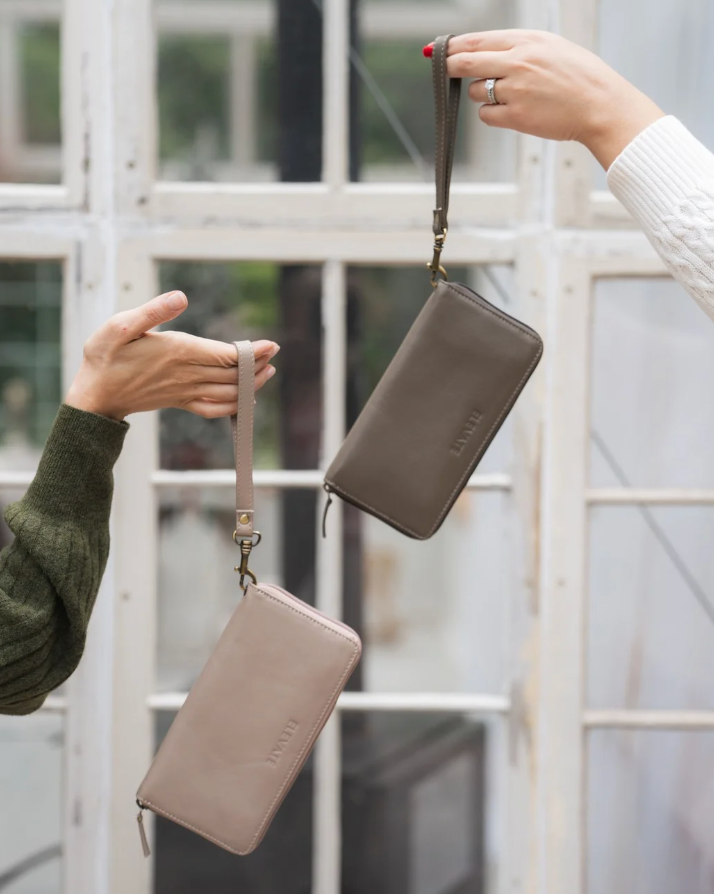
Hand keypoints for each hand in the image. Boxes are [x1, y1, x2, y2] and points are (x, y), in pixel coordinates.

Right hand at [64, 291, 278, 420]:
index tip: (272, 345)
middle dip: (257, 365)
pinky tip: (245, 400)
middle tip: (275, 353)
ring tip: (268, 372)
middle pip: (232, 373)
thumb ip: (153, 311)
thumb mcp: (121, 325)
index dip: (251, 351)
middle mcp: (187, 374)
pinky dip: (233, 406)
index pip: (225, 354)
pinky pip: (214, 408)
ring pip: (228, 392)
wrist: (94, 395)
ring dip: (251, 384)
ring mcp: (185, 391)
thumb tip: (181, 296)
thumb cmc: (105, 355)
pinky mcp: (180, 402)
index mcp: (178, 352)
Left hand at [444, 30, 664, 169]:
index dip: (454, 46)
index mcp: (527, 41)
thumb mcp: (551, 47)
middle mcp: (518, 62)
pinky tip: (512, 111)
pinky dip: (492, 114)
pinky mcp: (516, 116)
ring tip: (509, 94)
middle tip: (439, 67)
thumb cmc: (579, 77)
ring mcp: (515, 90)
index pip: (478, 41)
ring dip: (482, 94)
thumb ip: (518, 48)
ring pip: (475, 91)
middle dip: (448, 65)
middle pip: (467, 62)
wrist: (601, 105)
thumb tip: (483, 52)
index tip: (438, 49)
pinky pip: (486, 114)